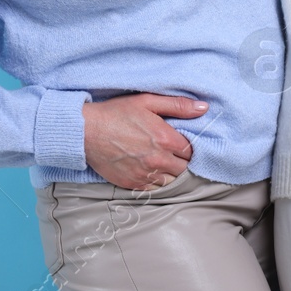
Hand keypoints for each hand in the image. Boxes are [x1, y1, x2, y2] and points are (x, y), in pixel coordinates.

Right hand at [82, 93, 208, 190]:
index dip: (189, 147)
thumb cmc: (116, 113)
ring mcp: (144, 175)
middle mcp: (157, 160)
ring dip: (171, 173)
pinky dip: (156, 182)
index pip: (191, 151)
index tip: (183, 143)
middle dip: (182, 161)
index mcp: (165, 139)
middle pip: (184, 169)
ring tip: (164, 162)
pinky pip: (154, 189)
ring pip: (171, 181)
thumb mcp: (148, 101)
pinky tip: (151, 171)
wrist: (85, 131)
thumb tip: (204, 108)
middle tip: (174, 153)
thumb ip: (178, 105)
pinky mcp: (132, 184)